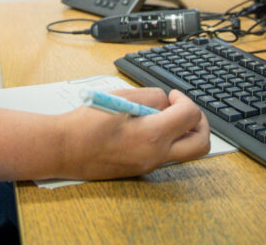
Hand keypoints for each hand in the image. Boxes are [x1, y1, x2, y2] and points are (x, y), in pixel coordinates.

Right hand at [55, 88, 210, 180]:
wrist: (64, 149)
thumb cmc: (86, 123)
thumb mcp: (120, 98)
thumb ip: (150, 97)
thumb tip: (165, 102)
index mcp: (152, 135)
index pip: (190, 116)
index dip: (185, 100)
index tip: (172, 95)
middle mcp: (156, 155)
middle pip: (200, 143)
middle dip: (200, 122)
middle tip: (184, 109)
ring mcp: (149, 166)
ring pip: (186, 152)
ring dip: (185, 133)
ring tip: (165, 118)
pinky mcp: (141, 170)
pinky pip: (167, 156)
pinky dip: (168, 141)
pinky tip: (148, 128)